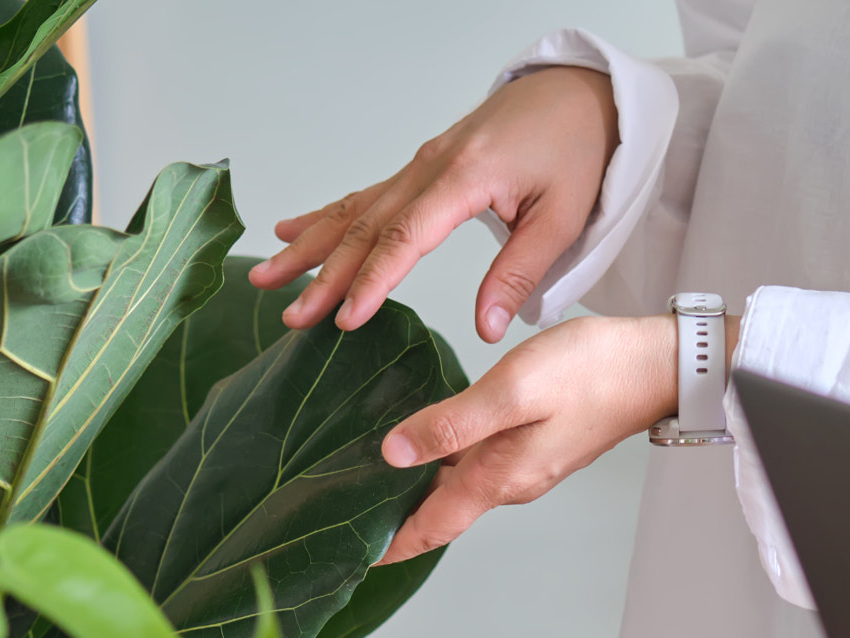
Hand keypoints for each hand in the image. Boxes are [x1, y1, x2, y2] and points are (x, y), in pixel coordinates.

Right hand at [248, 65, 619, 342]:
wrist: (581, 96)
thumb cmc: (576, 153)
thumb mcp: (561, 220)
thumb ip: (518, 274)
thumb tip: (487, 329)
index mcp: (464, 178)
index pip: (405, 238)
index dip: (372, 282)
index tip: (345, 319)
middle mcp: (432, 166)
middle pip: (367, 226)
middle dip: (325, 274)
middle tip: (292, 314)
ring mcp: (422, 163)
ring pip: (356, 208)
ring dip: (311, 245)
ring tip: (269, 277)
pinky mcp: (424, 165)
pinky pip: (367, 194)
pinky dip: (327, 215)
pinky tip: (292, 230)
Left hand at [380, 313, 732, 563]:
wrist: (657, 366)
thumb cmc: (592, 372)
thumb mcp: (513, 391)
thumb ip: (452, 422)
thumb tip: (392, 453)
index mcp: (498, 478)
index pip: (430, 528)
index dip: (387, 546)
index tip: (349, 559)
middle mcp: (509, 481)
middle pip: (438, 512)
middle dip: (392, 518)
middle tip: (341, 512)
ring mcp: (524, 465)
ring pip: (456, 486)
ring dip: (415, 488)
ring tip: (369, 476)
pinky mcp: (535, 443)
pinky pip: (476, 463)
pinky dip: (442, 460)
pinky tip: (425, 439)